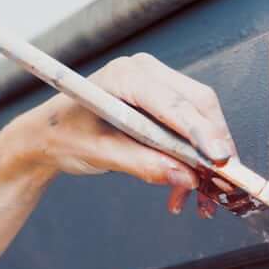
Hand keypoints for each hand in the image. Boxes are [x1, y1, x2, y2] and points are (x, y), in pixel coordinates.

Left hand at [9, 52, 238, 217]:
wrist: (46, 136)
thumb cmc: (63, 136)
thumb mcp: (100, 154)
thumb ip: (143, 164)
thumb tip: (185, 178)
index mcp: (127, 75)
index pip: (175, 104)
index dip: (202, 133)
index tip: (220, 160)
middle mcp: (146, 72)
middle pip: (198, 105)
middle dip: (214, 146)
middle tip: (221, 184)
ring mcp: (155, 83)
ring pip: (200, 117)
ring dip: (205, 157)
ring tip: (202, 196)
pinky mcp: (160, 101)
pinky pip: (189, 126)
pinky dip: (193, 157)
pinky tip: (184, 187)